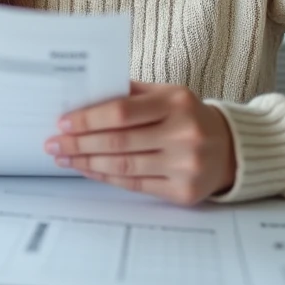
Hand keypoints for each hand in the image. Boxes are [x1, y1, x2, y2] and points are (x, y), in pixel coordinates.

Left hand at [44, 82, 235, 205]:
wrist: (230, 149)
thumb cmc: (188, 116)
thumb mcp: (167, 94)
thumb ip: (130, 92)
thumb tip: (85, 95)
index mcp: (177, 103)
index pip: (122, 112)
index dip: (90, 119)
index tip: (64, 122)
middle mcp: (183, 134)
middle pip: (119, 142)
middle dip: (80, 143)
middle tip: (54, 143)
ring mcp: (185, 166)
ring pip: (123, 166)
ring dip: (87, 163)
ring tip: (64, 157)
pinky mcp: (183, 192)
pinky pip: (135, 185)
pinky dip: (106, 177)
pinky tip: (87, 170)